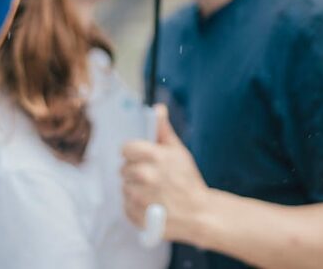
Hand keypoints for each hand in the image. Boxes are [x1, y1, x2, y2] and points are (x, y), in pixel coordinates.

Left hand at [121, 104, 210, 244]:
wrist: (198, 213)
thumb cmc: (188, 180)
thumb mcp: (179, 152)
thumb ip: (163, 130)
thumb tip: (157, 108)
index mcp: (153, 156)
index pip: (126, 149)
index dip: (133, 153)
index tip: (141, 158)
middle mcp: (144, 176)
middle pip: (124, 168)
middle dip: (135, 171)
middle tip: (152, 177)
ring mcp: (139, 197)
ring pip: (124, 186)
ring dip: (135, 188)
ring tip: (153, 192)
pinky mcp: (136, 214)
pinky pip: (125, 205)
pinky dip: (134, 205)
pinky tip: (150, 204)